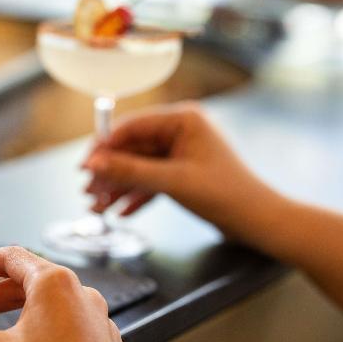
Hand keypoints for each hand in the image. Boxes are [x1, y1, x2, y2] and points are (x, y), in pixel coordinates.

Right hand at [0, 247, 136, 341]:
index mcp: (54, 285)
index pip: (13, 256)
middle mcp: (83, 295)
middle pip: (33, 281)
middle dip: (0, 294)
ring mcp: (101, 321)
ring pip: (57, 306)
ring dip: (26, 313)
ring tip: (3, 333)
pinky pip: (77, 329)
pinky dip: (54, 333)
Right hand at [82, 102, 276, 240]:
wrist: (259, 222)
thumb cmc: (225, 195)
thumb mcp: (172, 181)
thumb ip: (130, 171)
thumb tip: (93, 164)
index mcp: (183, 119)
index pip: (132, 126)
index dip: (104, 146)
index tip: (84, 166)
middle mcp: (180, 130)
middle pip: (131, 148)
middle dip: (109, 173)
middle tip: (87, 191)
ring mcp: (180, 151)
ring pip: (138, 167)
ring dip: (117, 188)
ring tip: (97, 207)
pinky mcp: (181, 172)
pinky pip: (150, 180)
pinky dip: (135, 196)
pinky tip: (120, 213)